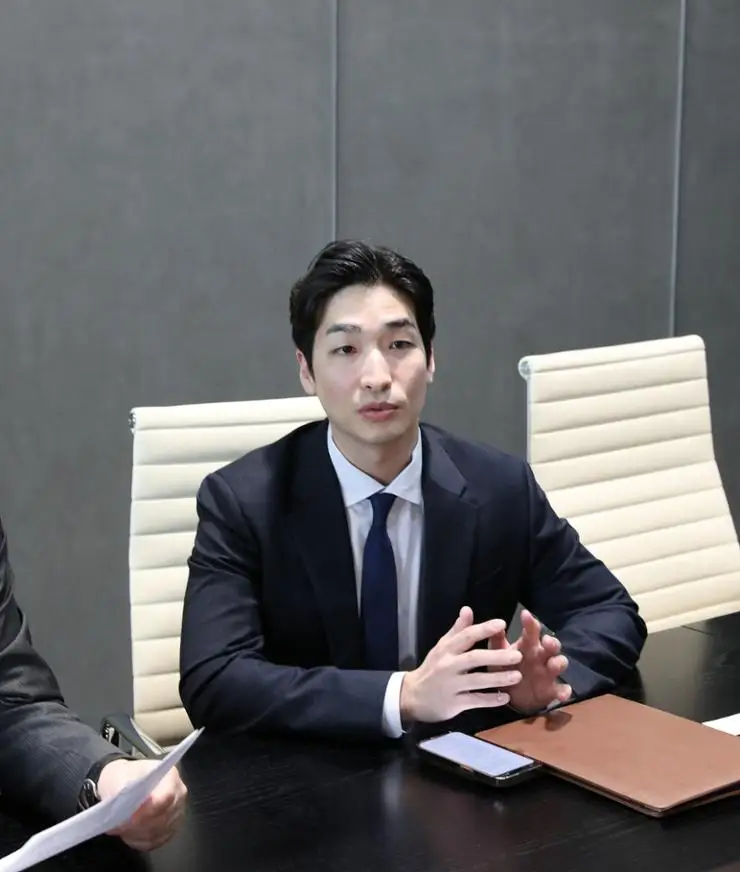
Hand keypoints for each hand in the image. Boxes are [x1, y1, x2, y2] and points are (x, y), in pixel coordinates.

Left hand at [97, 759, 186, 851]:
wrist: (126, 781)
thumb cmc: (125, 775)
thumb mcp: (118, 774)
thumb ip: (121, 788)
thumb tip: (123, 807)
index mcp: (170, 776)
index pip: (167, 797)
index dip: (148, 810)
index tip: (129, 818)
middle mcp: (179, 795)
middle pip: (163, 817)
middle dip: (139, 825)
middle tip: (117, 826)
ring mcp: (176, 813)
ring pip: (157, 832)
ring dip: (136, 834)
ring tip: (119, 829)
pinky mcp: (169, 829)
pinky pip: (155, 841)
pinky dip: (139, 840)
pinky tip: (127, 834)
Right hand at [400, 606, 522, 724]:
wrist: (413, 696)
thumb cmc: (432, 668)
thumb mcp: (441, 647)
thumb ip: (457, 630)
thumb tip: (468, 609)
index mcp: (446, 649)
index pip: (466, 636)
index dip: (484, 629)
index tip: (502, 623)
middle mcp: (448, 665)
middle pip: (474, 658)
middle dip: (496, 656)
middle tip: (517, 655)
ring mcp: (451, 685)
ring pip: (477, 681)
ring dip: (498, 678)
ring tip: (517, 676)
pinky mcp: (453, 703)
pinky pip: (475, 701)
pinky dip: (491, 700)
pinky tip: (506, 697)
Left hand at [489, 609, 571, 713]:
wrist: (510, 696)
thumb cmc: (505, 667)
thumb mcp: (498, 654)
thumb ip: (495, 639)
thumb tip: (493, 623)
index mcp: (527, 646)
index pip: (531, 631)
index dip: (530, 622)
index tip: (525, 615)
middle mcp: (540, 656)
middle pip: (551, 646)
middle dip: (552, 643)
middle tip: (547, 641)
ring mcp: (547, 673)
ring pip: (559, 664)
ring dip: (559, 663)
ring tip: (554, 664)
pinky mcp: (551, 690)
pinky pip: (561, 690)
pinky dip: (564, 692)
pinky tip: (563, 694)